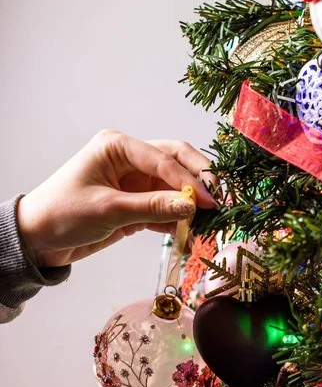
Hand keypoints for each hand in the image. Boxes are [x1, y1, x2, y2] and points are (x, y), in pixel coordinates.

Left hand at [17, 129, 218, 267]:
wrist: (39, 240)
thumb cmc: (62, 214)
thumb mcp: (109, 209)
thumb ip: (152, 207)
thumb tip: (192, 206)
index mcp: (118, 146)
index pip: (164, 158)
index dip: (190, 180)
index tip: (209, 201)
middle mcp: (129, 159)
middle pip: (175, 163)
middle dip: (198, 180)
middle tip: (219, 200)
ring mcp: (134, 182)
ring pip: (173, 187)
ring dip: (190, 203)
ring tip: (209, 221)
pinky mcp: (135, 204)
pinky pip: (164, 208)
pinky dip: (176, 219)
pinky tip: (188, 232)